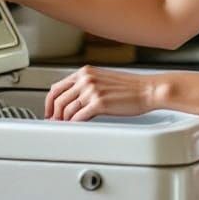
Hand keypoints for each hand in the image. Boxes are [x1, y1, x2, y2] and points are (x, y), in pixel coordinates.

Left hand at [44, 65, 161, 121]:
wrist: (148, 90)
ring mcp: (92, 91)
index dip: (49, 102)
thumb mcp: (105, 80)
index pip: (57, 87)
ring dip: (63, 121)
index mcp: (86, 72)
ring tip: (64, 127)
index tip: (50, 111)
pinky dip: (73, 124)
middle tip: (53, 123)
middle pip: (58, 99)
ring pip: (66, 109)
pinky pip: (78, 117)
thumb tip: (75, 101)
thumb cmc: (132, 87)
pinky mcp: (99, 103)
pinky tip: (75, 127)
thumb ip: (88, 86)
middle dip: (53, 114)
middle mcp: (86, 79)